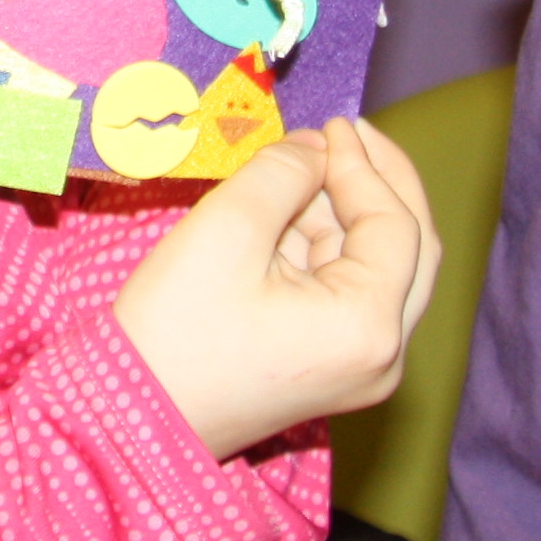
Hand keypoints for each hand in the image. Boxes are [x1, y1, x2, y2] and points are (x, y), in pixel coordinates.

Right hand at [112, 119, 438, 458]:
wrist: (131, 417)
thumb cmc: (175, 329)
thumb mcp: (228, 227)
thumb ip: (284, 170)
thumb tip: (316, 150)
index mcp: (369, 327)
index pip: (395, 225)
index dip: (366, 165)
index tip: (333, 123)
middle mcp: (383, 356)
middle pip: (410, 249)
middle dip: (378, 184)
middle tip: (347, 134)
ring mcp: (360, 369)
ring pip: (378, 268)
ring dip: (344, 215)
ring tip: (296, 173)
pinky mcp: (332, 369)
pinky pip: (348, 294)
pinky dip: (325, 249)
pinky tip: (287, 217)